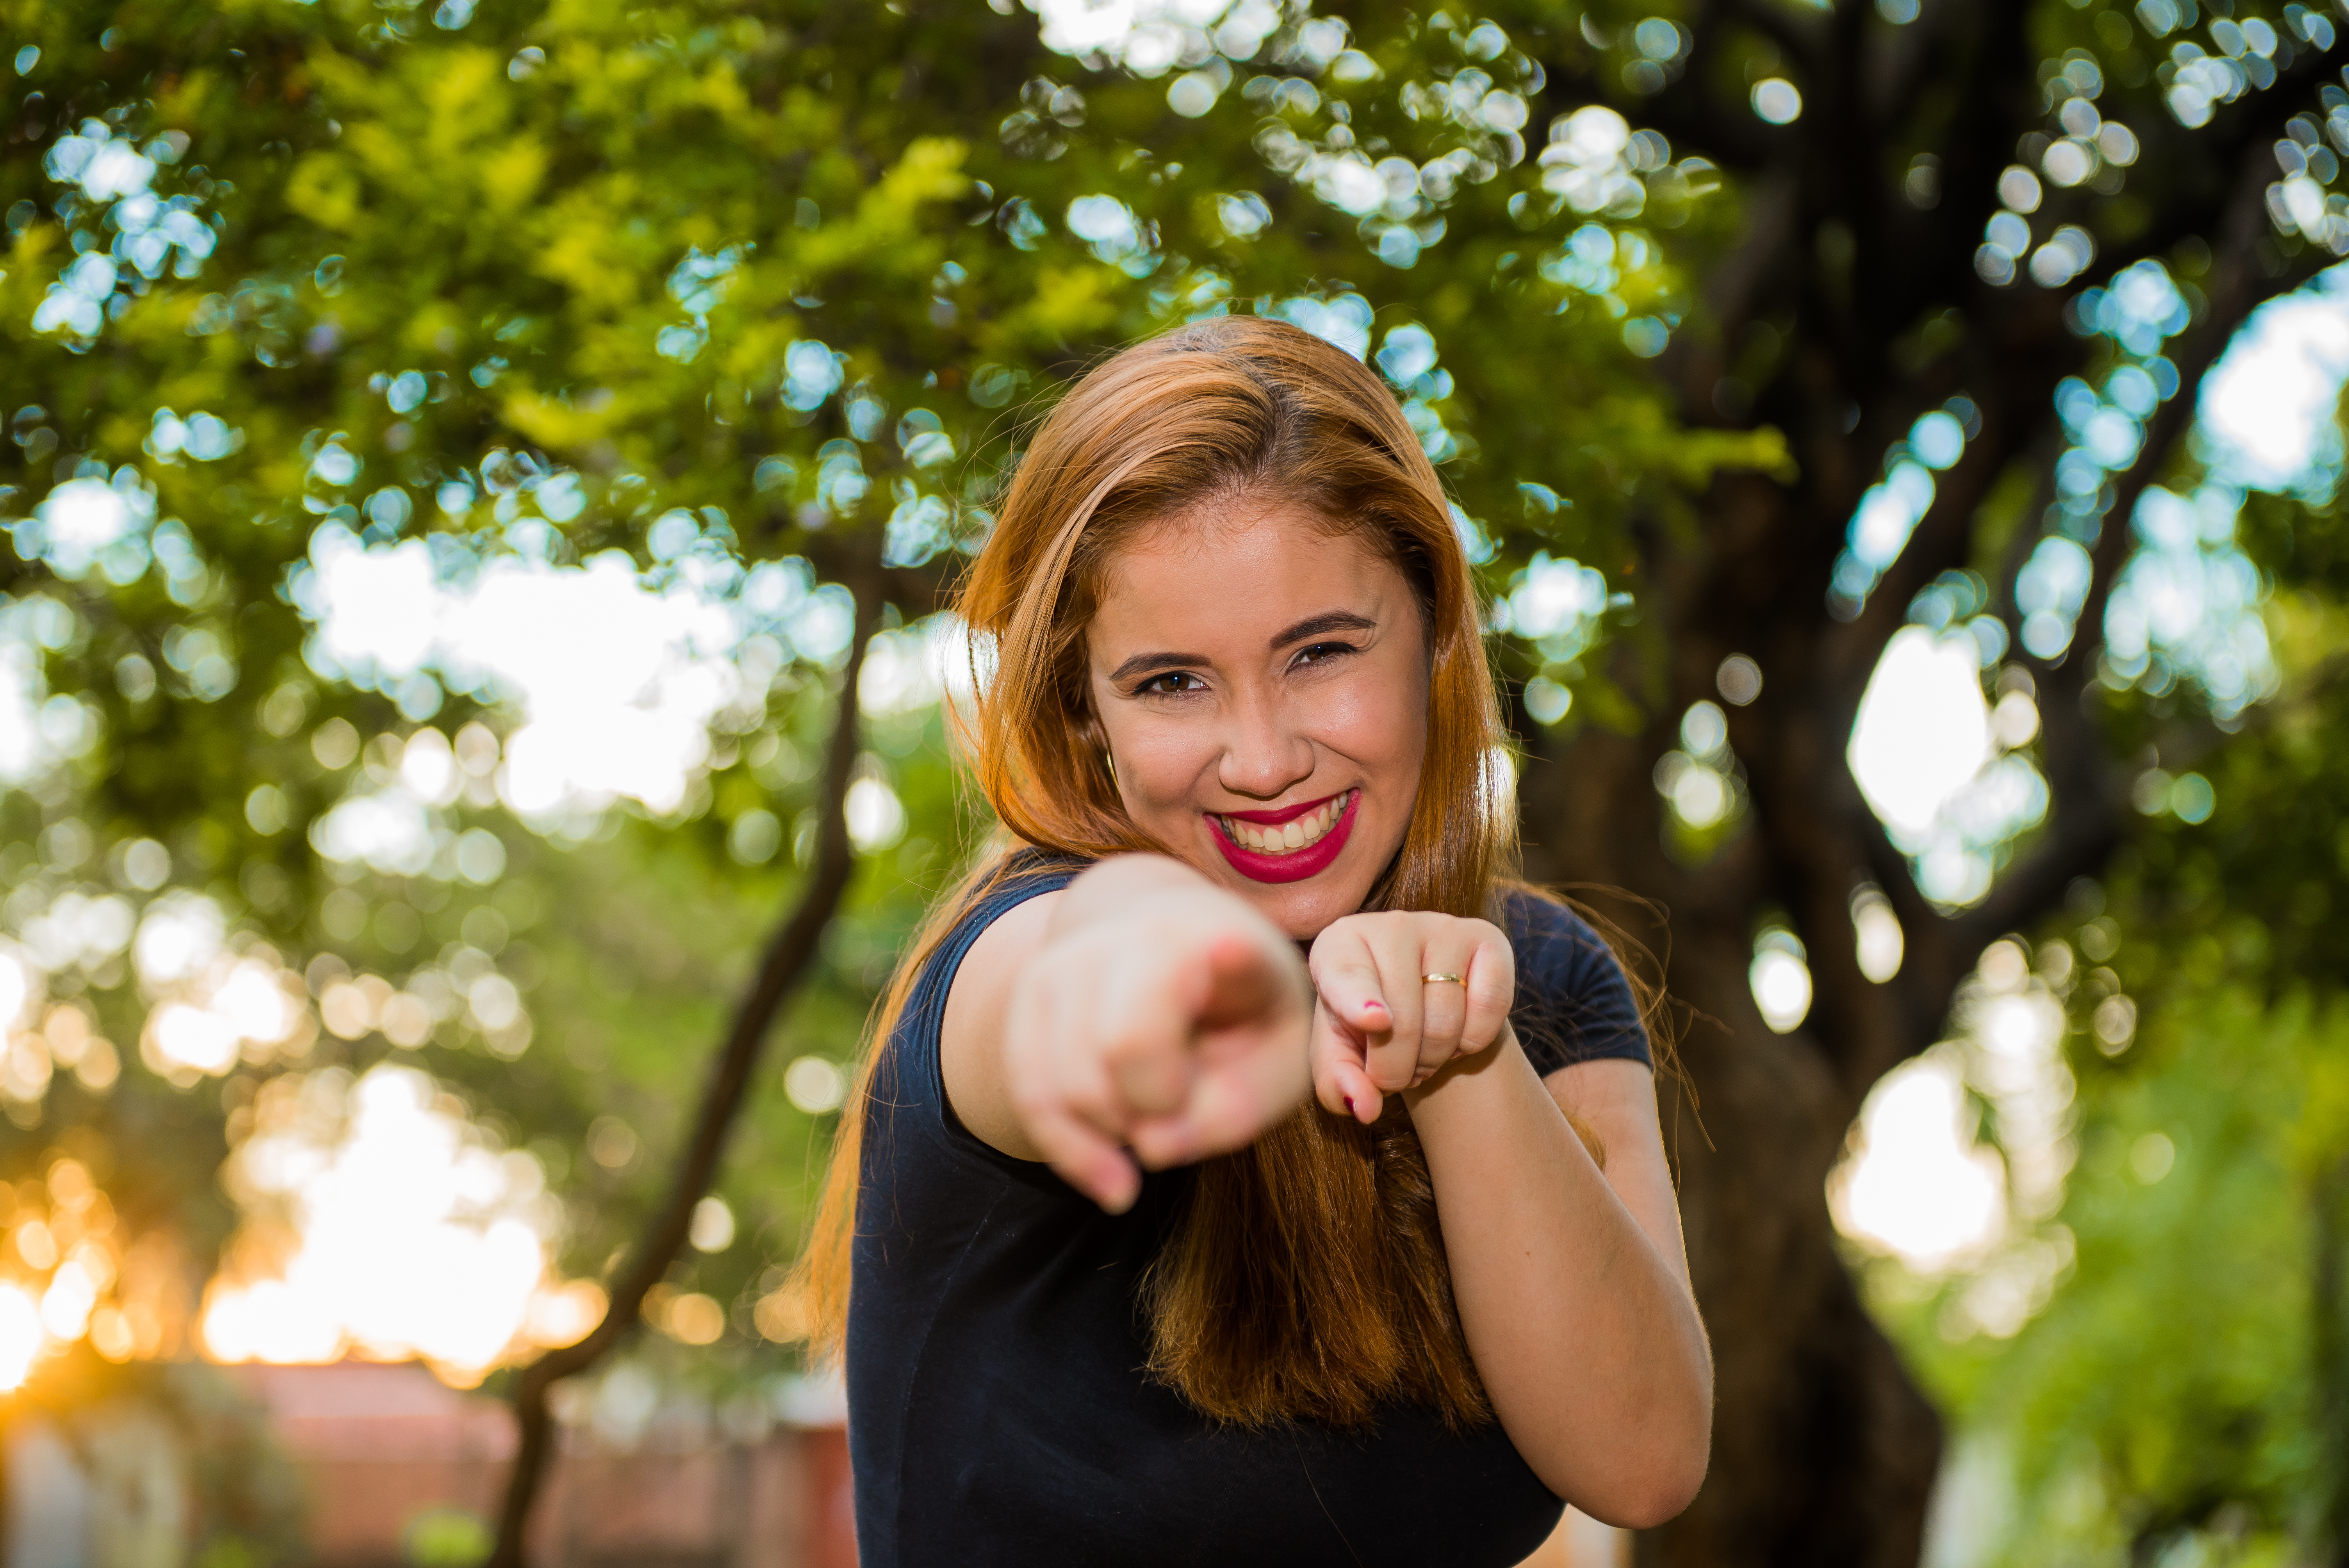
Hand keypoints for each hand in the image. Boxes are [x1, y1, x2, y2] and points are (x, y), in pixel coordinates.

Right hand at [1000, 893, 1313, 1211]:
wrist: (1177, 957)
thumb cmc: (1243, 1021)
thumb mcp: (1276, 1067)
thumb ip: (1236, 1111)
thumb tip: (1154, 1146)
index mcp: (1221, 945)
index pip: (1208, 958)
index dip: (1222, 955)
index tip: (1226, 949)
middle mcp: (1133, 935)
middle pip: (1124, 1048)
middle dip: (1158, 1109)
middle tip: (1189, 1101)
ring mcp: (1070, 960)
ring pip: (1069, 1087)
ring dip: (1117, 1134)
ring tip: (1157, 1115)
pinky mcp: (1030, 993)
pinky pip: (1031, 1098)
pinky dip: (1073, 1152)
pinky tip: (1114, 1176)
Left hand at [1307, 911, 1515, 1124]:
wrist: (1419, 1004)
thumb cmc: (1366, 1029)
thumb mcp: (1339, 1055)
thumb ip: (1338, 1083)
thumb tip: (1365, 1108)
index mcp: (1338, 945)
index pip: (1347, 977)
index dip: (1359, 1003)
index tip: (1375, 1022)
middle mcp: (1389, 925)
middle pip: (1403, 1023)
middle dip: (1399, 1071)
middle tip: (1396, 1075)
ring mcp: (1441, 926)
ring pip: (1446, 1022)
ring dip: (1434, 1060)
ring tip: (1421, 1053)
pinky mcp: (1487, 936)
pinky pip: (1490, 1006)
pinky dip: (1475, 1040)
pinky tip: (1457, 1033)